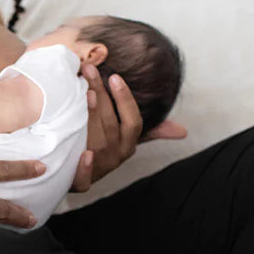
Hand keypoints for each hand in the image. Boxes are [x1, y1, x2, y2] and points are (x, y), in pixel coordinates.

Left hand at [69, 63, 187, 192]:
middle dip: (101, 95)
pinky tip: (84, 154)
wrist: (70, 175)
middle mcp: (115, 156)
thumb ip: (153, 132)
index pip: (133, 121)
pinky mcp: (79, 183)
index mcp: (128, 144)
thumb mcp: (125, 138)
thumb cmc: (100, 149)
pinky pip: (84, 180)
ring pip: (97, 144)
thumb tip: (183, 131)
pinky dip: (84, 169)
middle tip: (89, 70)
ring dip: (91, 118)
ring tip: (85, 93)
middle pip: (111, 124)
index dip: (125, 99)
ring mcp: (98, 169)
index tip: (114, 77)